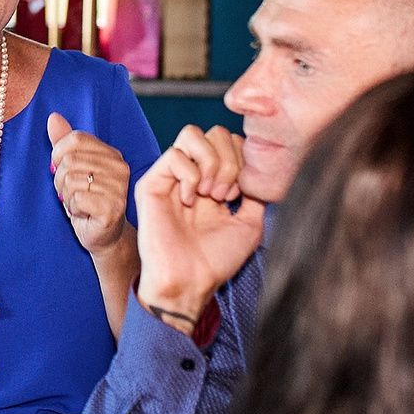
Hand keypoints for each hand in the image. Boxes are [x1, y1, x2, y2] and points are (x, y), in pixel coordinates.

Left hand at [48, 112, 132, 256]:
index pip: (75, 139)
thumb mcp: (73, 169)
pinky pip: (77, 199)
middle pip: (70, 161)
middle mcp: (119, 167)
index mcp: (111, 154)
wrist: (103, 236)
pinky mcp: (112, 207)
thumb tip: (53, 117)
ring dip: (66, 196)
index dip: (58, 155)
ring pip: (71, 180)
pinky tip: (83, 214)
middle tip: (70, 193)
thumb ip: (64, 143)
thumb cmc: (86, 202)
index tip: (62, 171)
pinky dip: (72, 208)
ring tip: (79, 204)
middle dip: (60, 180)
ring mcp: (118, 188)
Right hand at [134, 127, 265, 334]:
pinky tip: (191, 199)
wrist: (191, 282)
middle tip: (225, 195)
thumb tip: (262, 171)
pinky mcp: (152, 183)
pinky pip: (173, 154)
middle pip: (215, 131)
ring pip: (192, 133)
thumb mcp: (250, 224)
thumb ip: (256, 194)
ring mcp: (172, 177)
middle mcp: (193, 174)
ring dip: (210, 162)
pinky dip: (190, 174)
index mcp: (215, 180)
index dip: (242, 159)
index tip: (241, 194)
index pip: (232, 141)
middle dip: (229, 160)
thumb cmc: (216, 260)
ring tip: (210, 193)